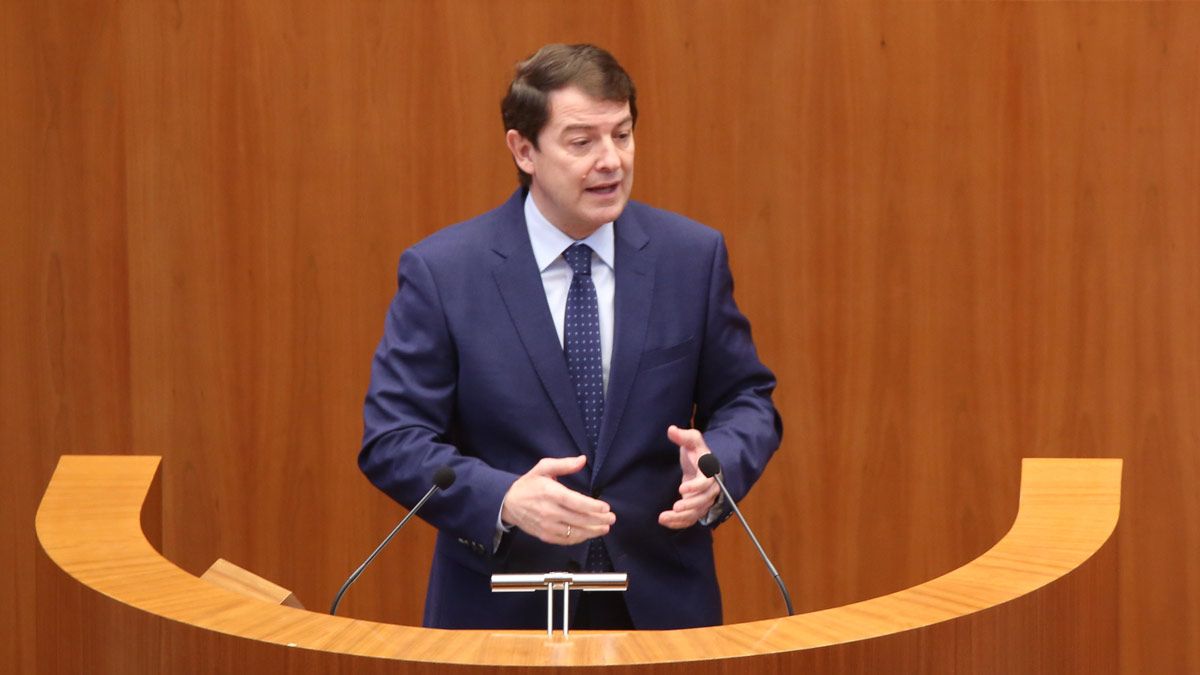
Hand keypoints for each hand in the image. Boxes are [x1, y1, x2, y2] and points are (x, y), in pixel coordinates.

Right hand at [501, 455, 615, 545]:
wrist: (508, 503)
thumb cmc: (529, 484)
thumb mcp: (543, 468)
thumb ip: (564, 464)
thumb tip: (582, 460)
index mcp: (551, 493)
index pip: (576, 503)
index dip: (593, 507)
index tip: (606, 508)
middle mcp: (549, 511)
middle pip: (579, 519)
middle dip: (598, 521)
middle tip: (611, 519)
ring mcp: (547, 526)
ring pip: (574, 532)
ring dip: (592, 532)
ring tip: (605, 528)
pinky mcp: (545, 536)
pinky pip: (566, 540)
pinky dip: (579, 538)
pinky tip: (589, 534)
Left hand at [658, 425, 720, 528]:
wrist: (703, 464)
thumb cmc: (698, 451)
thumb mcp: (692, 440)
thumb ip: (683, 436)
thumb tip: (671, 430)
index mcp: (709, 471)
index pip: (706, 482)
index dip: (695, 487)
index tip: (681, 489)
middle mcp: (710, 488)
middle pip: (703, 501)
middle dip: (689, 505)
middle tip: (675, 507)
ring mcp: (704, 499)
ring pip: (696, 512)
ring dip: (681, 517)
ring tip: (663, 518)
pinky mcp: (696, 507)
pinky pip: (691, 519)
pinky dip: (679, 523)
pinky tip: (665, 522)